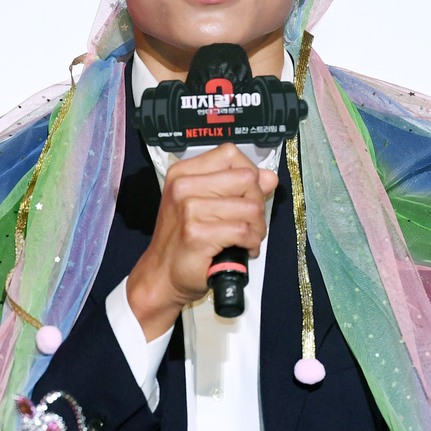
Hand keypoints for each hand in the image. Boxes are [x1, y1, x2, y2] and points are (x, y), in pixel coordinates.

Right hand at [127, 144, 277, 340]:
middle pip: (246, 178)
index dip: (249, 174)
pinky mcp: (197, 234)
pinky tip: (244, 249)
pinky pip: (243, 231)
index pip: (230, 154)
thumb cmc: (184, 241)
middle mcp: (183, 186)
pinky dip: (252, 243)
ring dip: (257, 227)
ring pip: (250, 207)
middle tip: (249, 222)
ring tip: (247, 238)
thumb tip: (269, 177)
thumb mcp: (206, 205)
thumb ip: (237, 187)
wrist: (162, 275)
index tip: (247, 195)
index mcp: (183, 173)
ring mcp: (189, 209)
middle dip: (257, 203)